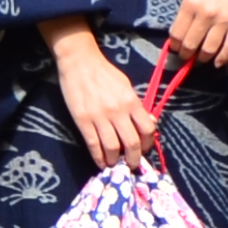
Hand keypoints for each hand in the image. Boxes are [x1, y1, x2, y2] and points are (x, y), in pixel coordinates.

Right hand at [50, 21, 156, 168]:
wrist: (79, 63)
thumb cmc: (105, 73)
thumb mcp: (126, 85)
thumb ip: (136, 105)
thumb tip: (148, 123)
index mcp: (131, 101)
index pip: (147, 129)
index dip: (148, 143)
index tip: (144, 149)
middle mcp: (117, 111)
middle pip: (131, 143)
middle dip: (134, 159)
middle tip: (132, 164)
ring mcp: (99, 117)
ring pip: (112, 148)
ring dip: (115, 161)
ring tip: (115, 164)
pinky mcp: (83, 121)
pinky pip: (93, 145)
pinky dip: (98, 158)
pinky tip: (101, 163)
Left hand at [163, 0, 227, 70]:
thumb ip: (186, 8)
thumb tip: (181, 29)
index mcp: (190, 4)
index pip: (177, 34)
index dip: (174, 45)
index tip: (174, 47)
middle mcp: (205, 15)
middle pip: (191, 45)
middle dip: (185, 54)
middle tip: (185, 56)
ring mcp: (223, 21)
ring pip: (209, 50)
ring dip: (201, 58)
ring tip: (199, 59)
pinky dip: (222, 59)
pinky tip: (217, 63)